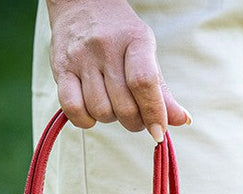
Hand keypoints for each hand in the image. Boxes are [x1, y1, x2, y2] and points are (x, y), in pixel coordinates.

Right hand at [46, 0, 189, 140]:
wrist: (81, 3)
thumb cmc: (121, 35)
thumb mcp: (146, 53)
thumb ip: (162, 90)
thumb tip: (183, 120)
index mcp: (135, 40)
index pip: (144, 82)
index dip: (154, 112)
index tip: (159, 132)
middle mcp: (105, 47)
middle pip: (124, 105)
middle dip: (135, 121)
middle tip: (136, 115)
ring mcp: (80, 57)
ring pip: (100, 111)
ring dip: (111, 119)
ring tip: (113, 104)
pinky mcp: (60, 68)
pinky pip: (72, 108)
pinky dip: (85, 120)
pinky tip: (92, 112)